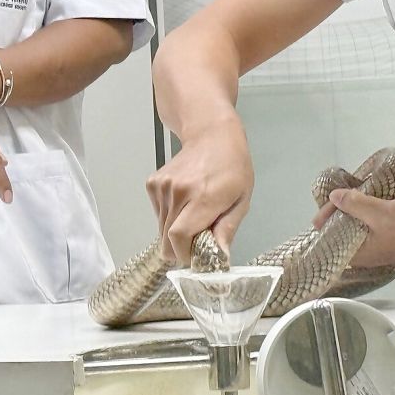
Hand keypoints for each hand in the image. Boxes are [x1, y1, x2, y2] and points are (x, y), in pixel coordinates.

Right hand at [146, 120, 252, 265]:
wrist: (212, 136)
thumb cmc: (232, 168)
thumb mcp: (241, 200)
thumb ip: (227, 229)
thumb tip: (219, 258)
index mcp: (203, 197)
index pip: (179, 237)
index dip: (184, 254)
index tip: (196, 257)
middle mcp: (178, 192)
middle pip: (166, 238)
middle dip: (180, 249)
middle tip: (197, 243)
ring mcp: (162, 187)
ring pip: (161, 229)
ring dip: (175, 232)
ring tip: (194, 216)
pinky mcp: (152, 184)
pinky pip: (158, 214)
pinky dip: (169, 218)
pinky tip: (184, 204)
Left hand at [314, 189, 394, 266]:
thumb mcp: (378, 212)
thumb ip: (354, 204)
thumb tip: (334, 197)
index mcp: (357, 253)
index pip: (329, 236)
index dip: (326, 216)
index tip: (333, 199)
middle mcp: (363, 257)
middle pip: (339, 234)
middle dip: (338, 214)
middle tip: (341, 195)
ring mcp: (375, 252)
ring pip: (353, 231)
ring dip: (352, 215)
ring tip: (352, 197)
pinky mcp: (385, 244)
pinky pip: (366, 231)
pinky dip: (364, 218)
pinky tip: (368, 206)